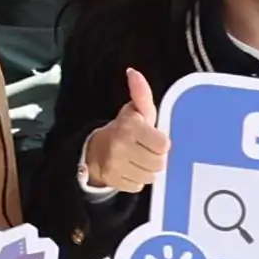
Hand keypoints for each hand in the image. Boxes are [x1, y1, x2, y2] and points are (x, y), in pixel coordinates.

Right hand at [76, 70, 164, 197]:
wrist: (95, 149)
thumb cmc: (124, 129)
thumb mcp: (135, 111)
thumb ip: (141, 93)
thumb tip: (134, 72)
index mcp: (130, 127)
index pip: (163, 145)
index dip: (161, 143)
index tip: (153, 138)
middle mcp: (120, 147)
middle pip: (159, 163)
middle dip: (156, 157)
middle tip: (146, 149)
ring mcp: (115, 166)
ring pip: (151, 177)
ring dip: (148, 169)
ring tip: (139, 159)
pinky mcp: (113, 181)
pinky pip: (139, 186)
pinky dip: (137, 179)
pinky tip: (131, 169)